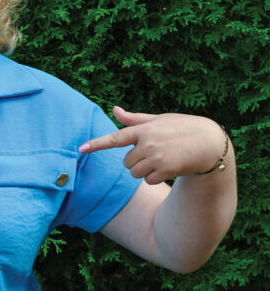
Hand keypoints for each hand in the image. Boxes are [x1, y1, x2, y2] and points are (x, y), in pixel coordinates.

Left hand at [79, 107, 225, 183]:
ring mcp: (157, 158)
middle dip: (135, 161)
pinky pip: (147, 181)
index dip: (97, 144)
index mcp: (144, 129)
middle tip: (154, 153)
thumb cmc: (181, 128)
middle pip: (126, 162)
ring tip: (161, 160)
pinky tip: (168, 169)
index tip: (81, 148)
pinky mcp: (166, 170)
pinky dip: (154, 178)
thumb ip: (134, 119)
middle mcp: (148, 144)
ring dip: (144, 171)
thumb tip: (114, 109)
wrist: (209, 143)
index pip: (116, 138)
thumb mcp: (159, 120)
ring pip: (134, 173)